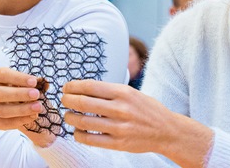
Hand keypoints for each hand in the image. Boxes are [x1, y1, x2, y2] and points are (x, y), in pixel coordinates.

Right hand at [0, 67, 56, 147]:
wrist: (23, 105)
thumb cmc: (24, 88)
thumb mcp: (29, 82)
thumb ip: (35, 82)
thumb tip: (44, 83)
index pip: (3, 74)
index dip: (18, 78)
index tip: (34, 81)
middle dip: (19, 94)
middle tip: (36, 95)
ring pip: (2, 110)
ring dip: (21, 109)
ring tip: (38, 107)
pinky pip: (3, 123)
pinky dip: (19, 120)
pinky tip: (32, 116)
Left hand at [61, 80, 212, 166]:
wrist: (166, 131)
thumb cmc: (146, 109)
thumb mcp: (131, 93)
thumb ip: (110, 91)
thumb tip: (83, 88)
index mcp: (123, 92)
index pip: (90, 86)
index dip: (73, 86)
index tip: (66, 87)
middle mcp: (120, 109)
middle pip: (83, 102)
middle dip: (67, 100)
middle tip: (63, 100)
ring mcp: (119, 127)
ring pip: (83, 122)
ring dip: (70, 117)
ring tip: (68, 115)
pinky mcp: (118, 143)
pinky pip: (90, 139)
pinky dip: (79, 134)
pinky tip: (78, 131)